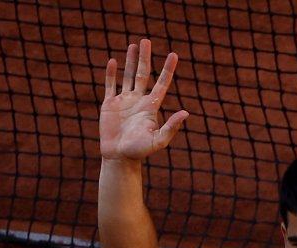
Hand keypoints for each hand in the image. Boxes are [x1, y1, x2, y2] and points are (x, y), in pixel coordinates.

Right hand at [100, 39, 189, 160]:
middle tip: (146, 41)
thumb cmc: (139, 151)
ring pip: (128, 76)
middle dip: (145, 58)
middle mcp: (138, 101)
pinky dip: (111, 73)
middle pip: (143, 74)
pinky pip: (110, 85)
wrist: (118, 157)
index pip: (162, 84)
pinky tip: (113, 61)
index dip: (167, 69)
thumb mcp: (158, 140)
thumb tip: (186, 113)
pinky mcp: (109, 105)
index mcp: (151, 107)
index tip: (173, 55)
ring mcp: (124, 101)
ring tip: (133, 45)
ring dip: (130, 61)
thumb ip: (171, 127)